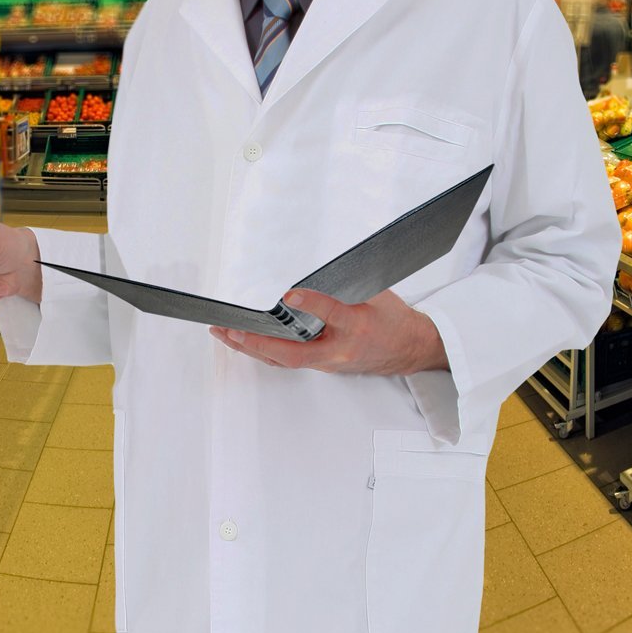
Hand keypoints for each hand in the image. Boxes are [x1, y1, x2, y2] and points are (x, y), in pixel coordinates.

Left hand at [212, 290, 449, 375]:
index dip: (311, 303)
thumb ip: (348, 282)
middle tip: (230, 329)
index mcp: (358, 326)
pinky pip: (287, 361)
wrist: (408, 349)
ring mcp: (328, 363)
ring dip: (251, 349)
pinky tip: (243, 342)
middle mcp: (339, 351)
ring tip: (223, 334)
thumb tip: (315, 266)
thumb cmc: (393, 319)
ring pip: (283, 360)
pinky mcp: (321, 365)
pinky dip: (262, 351)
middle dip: (257, 342)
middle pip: (293, 353)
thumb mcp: (379, 292)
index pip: (333, 314)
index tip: (289, 293)